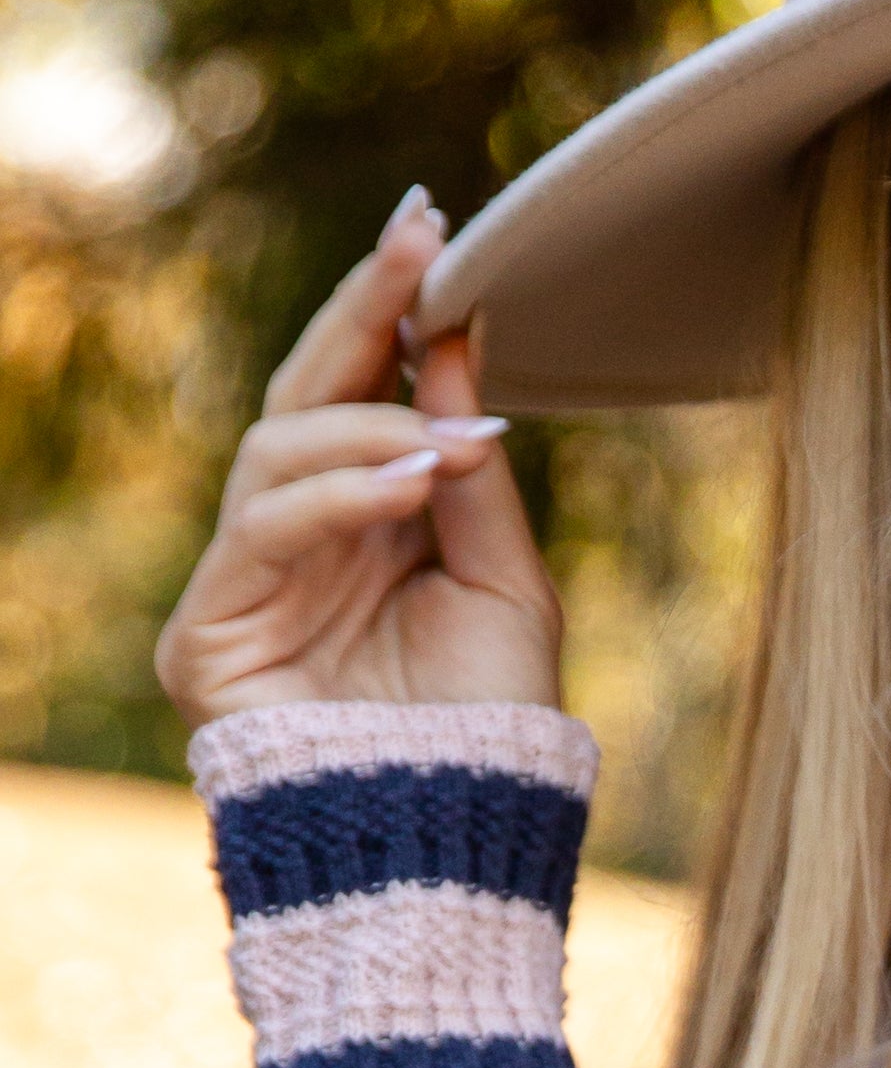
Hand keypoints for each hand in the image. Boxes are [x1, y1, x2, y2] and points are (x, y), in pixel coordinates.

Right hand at [156, 189, 563, 728]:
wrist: (459, 841)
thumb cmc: (490, 725)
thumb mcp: (507, 577)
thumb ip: (470, 466)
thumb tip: (453, 337)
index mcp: (369, 522)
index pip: (360, 391)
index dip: (389, 309)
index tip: (436, 227)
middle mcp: (302, 541)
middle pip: (304, 395)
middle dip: (361, 311)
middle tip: (419, 241)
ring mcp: (248, 582)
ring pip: (277, 449)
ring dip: (369, 426)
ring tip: (449, 442)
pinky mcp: (207, 632)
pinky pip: (263, 528)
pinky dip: (340, 495)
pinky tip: (413, 480)